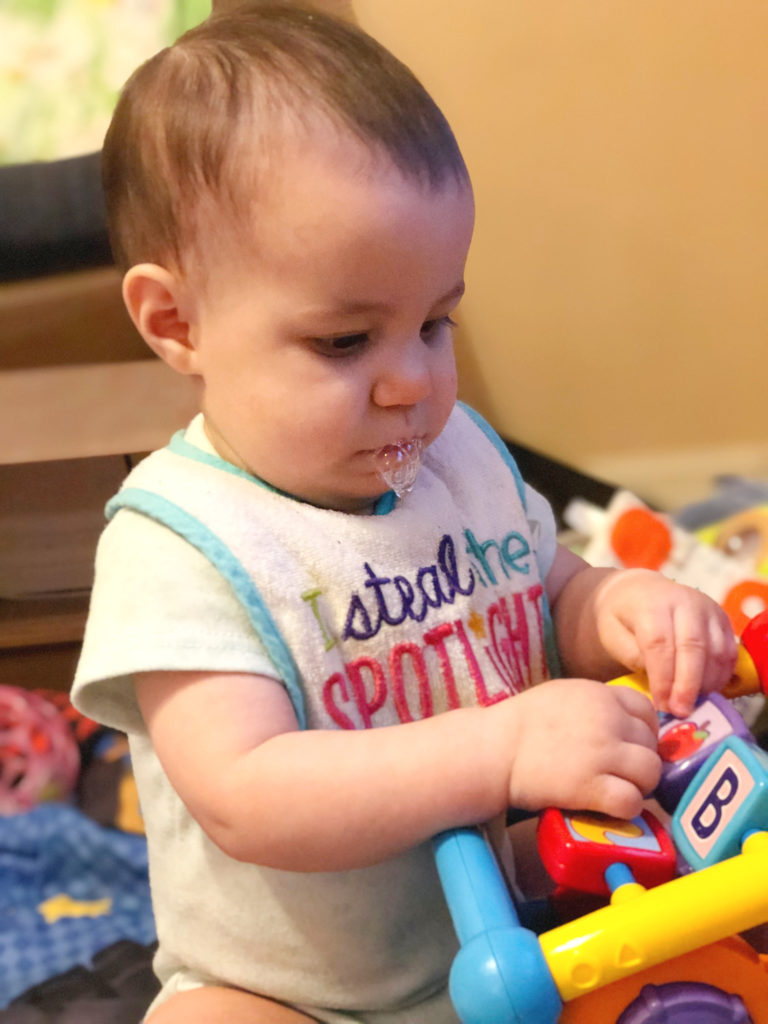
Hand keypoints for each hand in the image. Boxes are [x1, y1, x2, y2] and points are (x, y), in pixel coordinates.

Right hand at [501, 678, 660, 819]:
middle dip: (640, 761)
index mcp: (600, 694)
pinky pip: (632, 801)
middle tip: (620, 773)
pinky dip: (626, 808)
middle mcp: (608, 720)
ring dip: (639, 785)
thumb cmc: (521, 723)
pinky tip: (608, 806)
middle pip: (651, 744)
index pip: (647, 710)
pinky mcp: (592, 786)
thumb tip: (625, 722)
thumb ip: (596, 704)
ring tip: (617, 790)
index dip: (645, 731)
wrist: (494, 749)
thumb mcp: (563, 695)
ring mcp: (603, 753)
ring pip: (650, 773)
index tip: (630, 745)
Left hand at [592, 569, 736, 716]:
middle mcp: (685, 601)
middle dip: (688, 685)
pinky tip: (705, 692)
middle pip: (694, 646)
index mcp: (652, 603)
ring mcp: (709, 609)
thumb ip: (632, 656)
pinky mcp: (723, 620)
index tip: (661, 704)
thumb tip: (659, 683)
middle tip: (681, 711)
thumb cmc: (623, 618)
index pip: (660, 643)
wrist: (640, 592)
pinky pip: (729, 653)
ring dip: (706, 684)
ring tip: (690, 704)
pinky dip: (720, 677)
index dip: (663, 678)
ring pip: (716, 652)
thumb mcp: (612, 634)